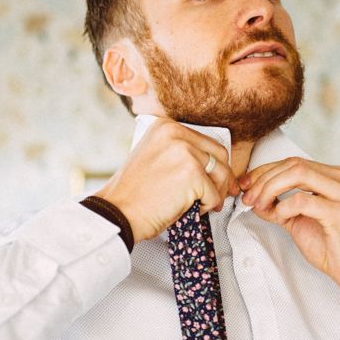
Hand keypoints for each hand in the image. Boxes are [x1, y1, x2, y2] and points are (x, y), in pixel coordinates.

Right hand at [94, 118, 239, 242]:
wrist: (118, 212)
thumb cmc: (135, 193)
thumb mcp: (155, 157)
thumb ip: (179, 152)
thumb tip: (212, 161)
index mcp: (167, 127)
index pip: (207, 142)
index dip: (215, 164)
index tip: (216, 180)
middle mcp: (176, 133)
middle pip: (219, 155)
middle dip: (222, 178)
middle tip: (217, 195)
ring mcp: (185, 152)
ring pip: (221, 173)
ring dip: (217, 193)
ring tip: (203, 204)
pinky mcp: (192, 173)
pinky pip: (214, 194)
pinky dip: (207, 206)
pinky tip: (190, 209)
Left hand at [240, 157, 339, 313]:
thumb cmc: (336, 248)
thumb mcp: (301, 221)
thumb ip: (281, 206)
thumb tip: (254, 197)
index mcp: (337, 177)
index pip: (295, 162)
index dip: (266, 171)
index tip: (247, 184)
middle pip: (294, 164)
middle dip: (264, 179)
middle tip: (248, 197)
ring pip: (297, 174)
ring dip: (270, 188)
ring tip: (259, 205)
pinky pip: (302, 200)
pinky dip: (283, 207)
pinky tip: (279, 218)